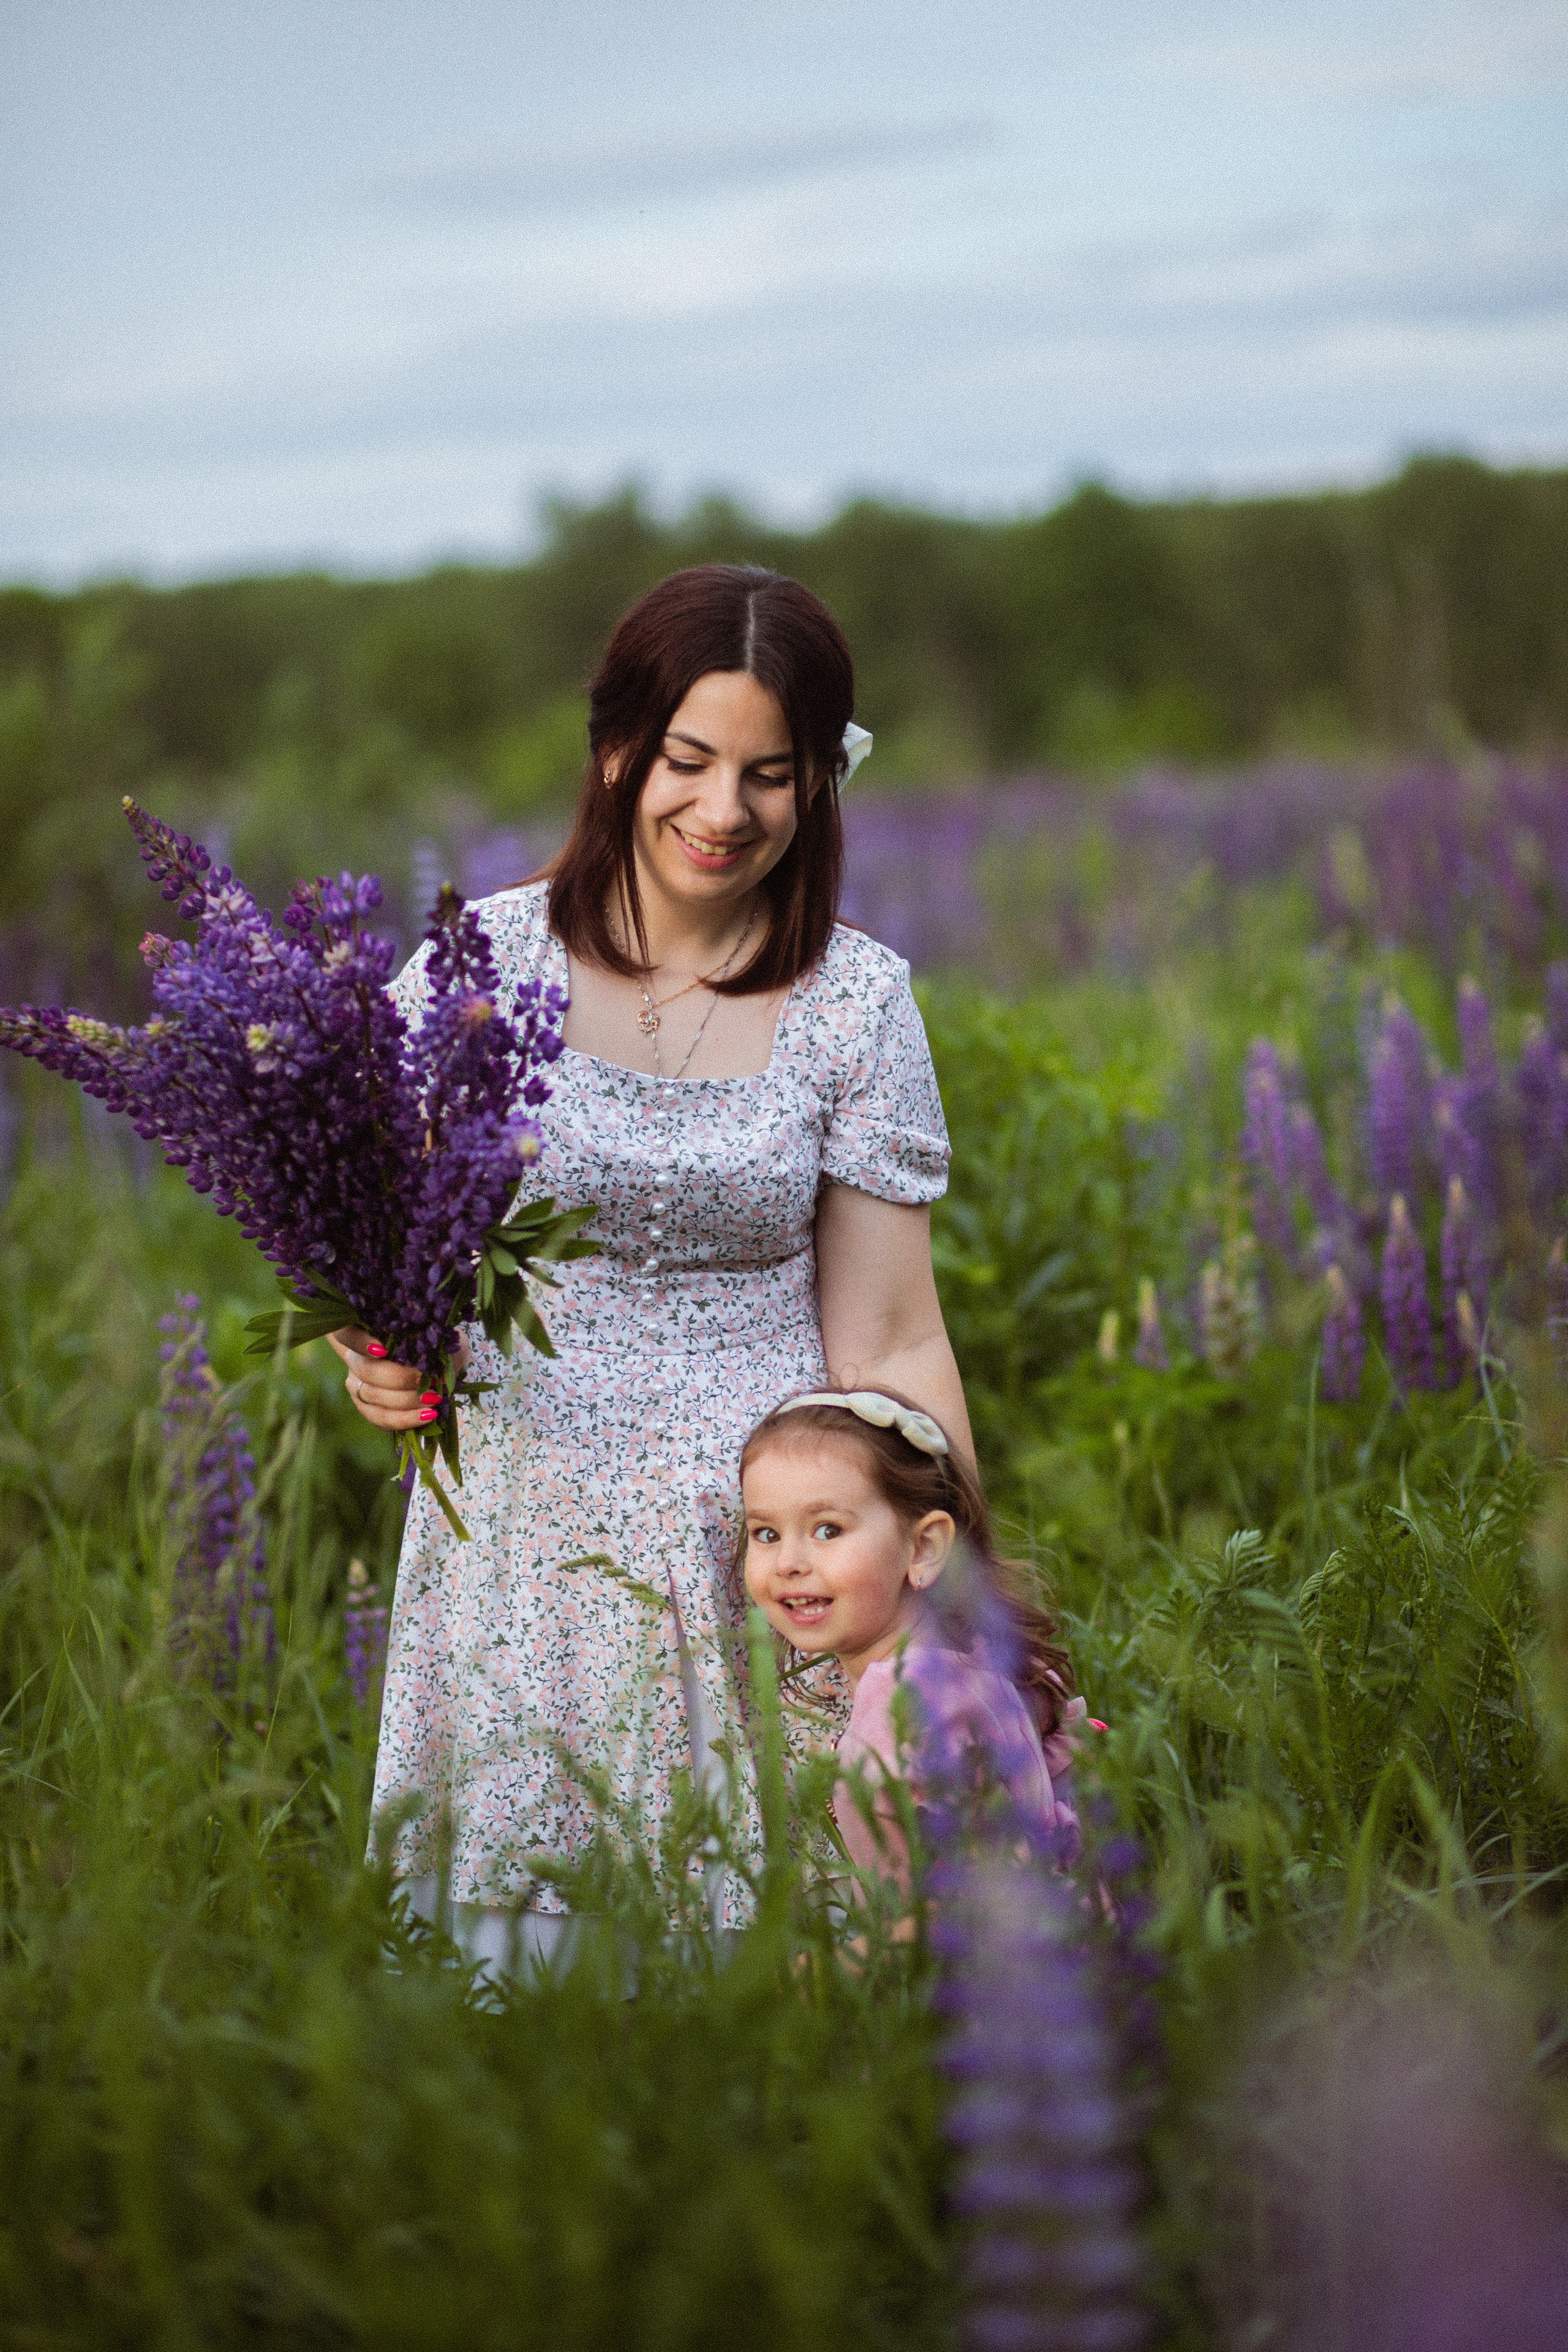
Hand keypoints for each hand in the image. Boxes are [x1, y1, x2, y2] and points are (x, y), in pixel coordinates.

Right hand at [327, 1327, 469, 1432]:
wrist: (436, 1368)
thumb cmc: (432, 1345)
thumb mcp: (435, 1338)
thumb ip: (431, 1343)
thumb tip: (436, 1361)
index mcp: (364, 1334)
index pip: (346, 1333)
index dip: (359, 1342)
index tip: (383, 1350)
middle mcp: (355, 1360)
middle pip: (365, 1370)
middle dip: (398, 1378)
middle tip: (427, 1380)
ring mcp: (358, 1385)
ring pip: (372, 1396)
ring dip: (405, 1401)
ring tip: (434, 1400)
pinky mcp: (368, 1408)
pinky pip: (381, 1418)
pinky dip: (406, 1418)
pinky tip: (429, 1415)